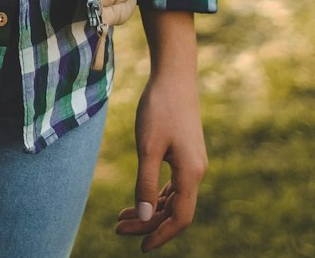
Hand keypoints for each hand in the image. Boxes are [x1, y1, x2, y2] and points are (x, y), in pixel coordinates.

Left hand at [115, 10, 207, 250]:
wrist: (174, 74)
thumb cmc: (159, 107)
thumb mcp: (147, 146)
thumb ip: (146, 184)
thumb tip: (146, 219)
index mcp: (191, 173)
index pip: (180, 218)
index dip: (161, 236)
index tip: (139, 246)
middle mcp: (196, 171)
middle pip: (175, 210)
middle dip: (148, 223)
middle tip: (118, 227)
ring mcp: (193, 161)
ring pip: (173, 197)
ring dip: (151, 209)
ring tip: (123, 216)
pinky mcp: (186, 152)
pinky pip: (174, 184)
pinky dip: (157, 194)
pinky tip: (141, 197)